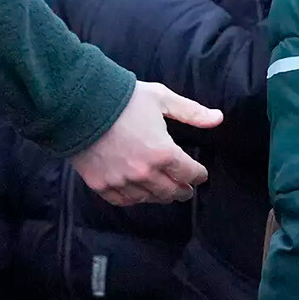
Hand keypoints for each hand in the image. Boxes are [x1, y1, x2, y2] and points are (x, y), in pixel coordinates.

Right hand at [71, 81, 220, 206]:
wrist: (80, 104)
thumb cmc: (124, 98)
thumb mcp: (162, 99)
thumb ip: (191, 112)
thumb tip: (218, 118)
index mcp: (163, 153)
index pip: (189, 173)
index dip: (198, 175)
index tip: (200, 174)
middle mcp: (144, 173)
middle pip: (171, 192)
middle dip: (182, 190)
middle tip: (186, 190)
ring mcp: (122, 181)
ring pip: (149, 198)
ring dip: (160, 196)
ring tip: (165, 192)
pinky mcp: (101, 184)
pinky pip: (123, 200)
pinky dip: (134, 198)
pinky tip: (139, 193)